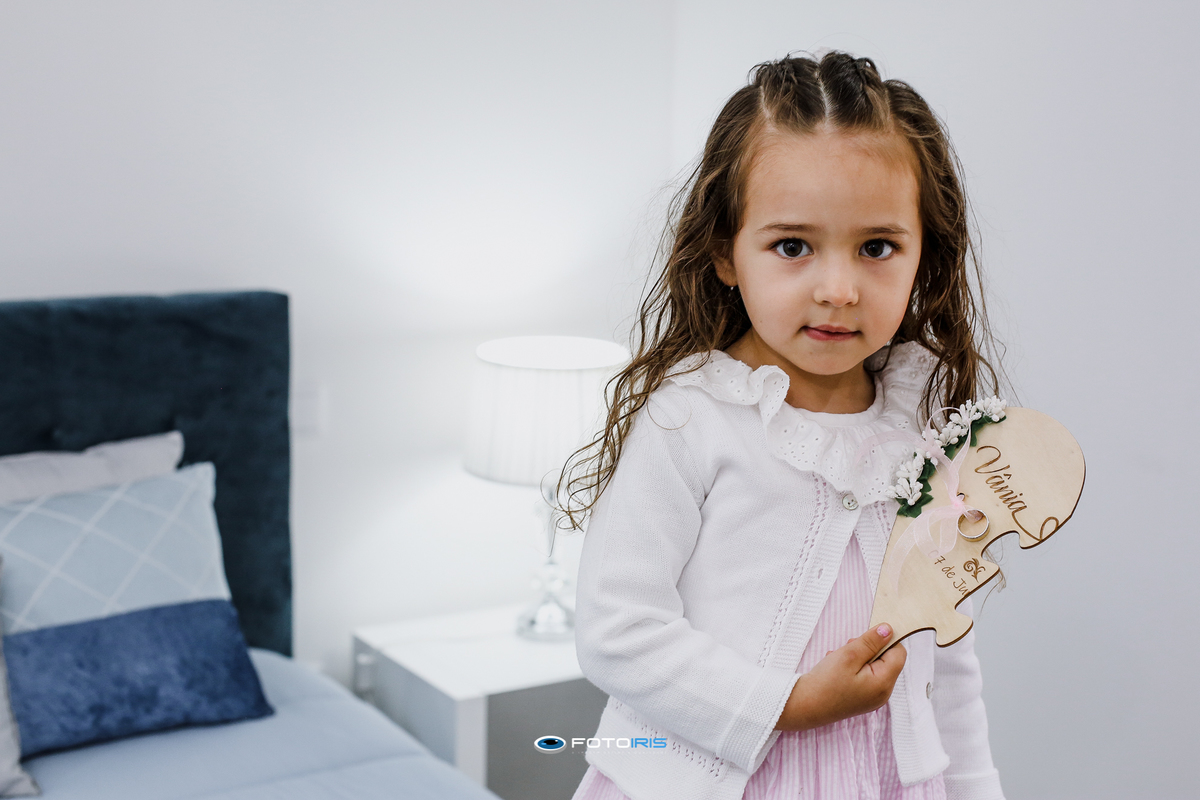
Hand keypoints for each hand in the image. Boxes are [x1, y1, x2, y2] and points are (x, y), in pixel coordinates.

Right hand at [774, 623, 906, 730]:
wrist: (804, 707)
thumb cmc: (825, 682)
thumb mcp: (849, 655)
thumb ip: (871, 641)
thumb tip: (888, 630)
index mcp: (884, 683)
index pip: (899, 653)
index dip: (886, 640)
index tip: (866, 636)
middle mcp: (883, 693)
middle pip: (887, 661)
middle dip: (870, 649)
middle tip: (849, 648)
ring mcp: (873, 699)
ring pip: (875, 668)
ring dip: (859, 658)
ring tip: (840, 659)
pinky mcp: (862, 700)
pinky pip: (866, 678)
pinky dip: (854, 669)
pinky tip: (838, 669)